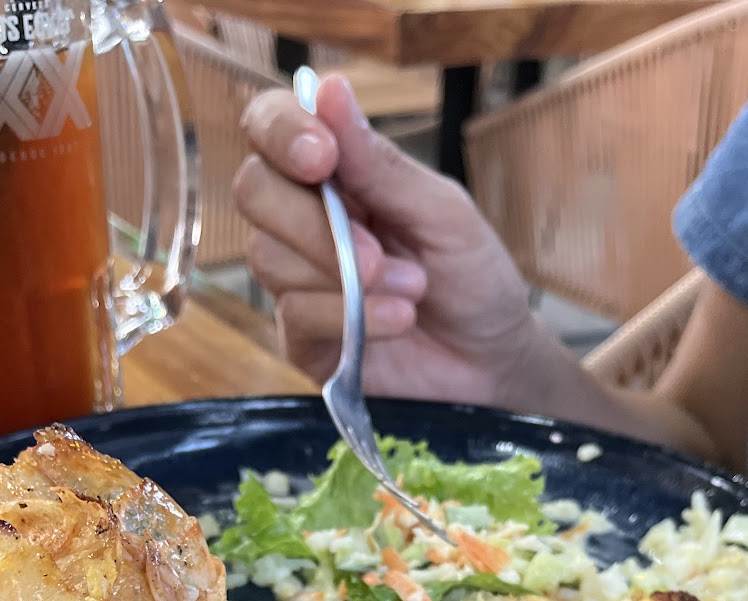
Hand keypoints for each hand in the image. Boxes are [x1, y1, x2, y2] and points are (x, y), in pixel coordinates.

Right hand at [234, 74, 551, 405]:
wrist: (492, 362)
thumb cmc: (473, 279)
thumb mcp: (443, 213)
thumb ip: (382, 165)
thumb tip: (331, 90)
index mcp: (337, 173)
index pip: (272, 127)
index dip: (282, 132)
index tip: (322, 156)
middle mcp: (305, 220)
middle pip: (254, 191)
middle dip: (310, 222)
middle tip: (377, 253)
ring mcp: (299, 281)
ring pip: (269, 258)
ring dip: (344, 276)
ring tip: (413, 290)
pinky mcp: (304, 339)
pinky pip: (295, 316)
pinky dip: (350, 316)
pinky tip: (398, 321)